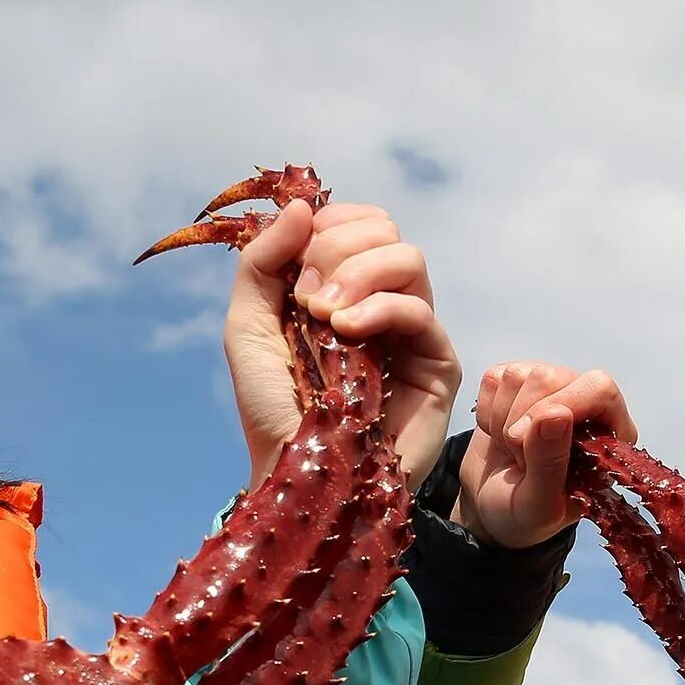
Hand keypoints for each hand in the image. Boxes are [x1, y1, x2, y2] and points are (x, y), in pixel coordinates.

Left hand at [222, 198, 458, 486]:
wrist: (300, 478)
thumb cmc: (273, 413)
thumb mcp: (247, 328)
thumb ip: (262, 263)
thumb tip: (302, 206)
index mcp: (340, 286)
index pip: (353, 221)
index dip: (324, 229)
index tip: (292, 277)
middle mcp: (380, 301)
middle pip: (384, 228)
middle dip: (337, 250)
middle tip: (306, 303)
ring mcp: (412, 331)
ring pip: (408, 256)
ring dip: (358, 273)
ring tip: (325, 318)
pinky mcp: (437, 363)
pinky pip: (420, 309)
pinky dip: (380, 308)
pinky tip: (347, 335)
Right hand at [454, 361, 634, 548]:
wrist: (490, 510)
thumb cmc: (524, 514)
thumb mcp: (538, 505)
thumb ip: (550, 464)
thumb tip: (555, 413)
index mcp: (610, 436)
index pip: (600, 390)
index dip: (563, 405)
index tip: (526, 438)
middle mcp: (584, 404)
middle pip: (549, 378)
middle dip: (521, 422)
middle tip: (519, 458)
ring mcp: (550, 389)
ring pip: (519, 376)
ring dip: (502, 420)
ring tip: (511, 450)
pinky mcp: (517, 384)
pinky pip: (495, 378)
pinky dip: (487, 412)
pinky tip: (498, 435)